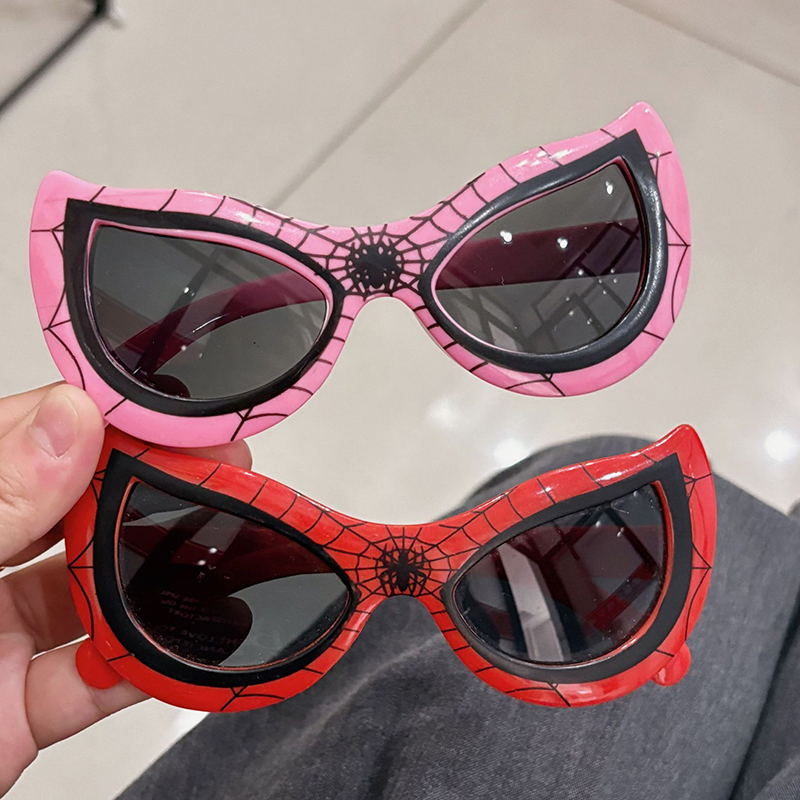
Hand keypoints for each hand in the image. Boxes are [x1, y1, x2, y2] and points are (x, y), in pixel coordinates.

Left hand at [0, 384, 250, 795]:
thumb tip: (68, 422)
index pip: (26, 440)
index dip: (100, 421)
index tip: (166, 414)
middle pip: (74, 511)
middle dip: (148, 490)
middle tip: (213, 472)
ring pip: (95, 591)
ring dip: (154, 577)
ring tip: (213, 545)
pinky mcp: (23, 705)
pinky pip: (101, 676)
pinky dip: (147, 662)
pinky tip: (181, 640)